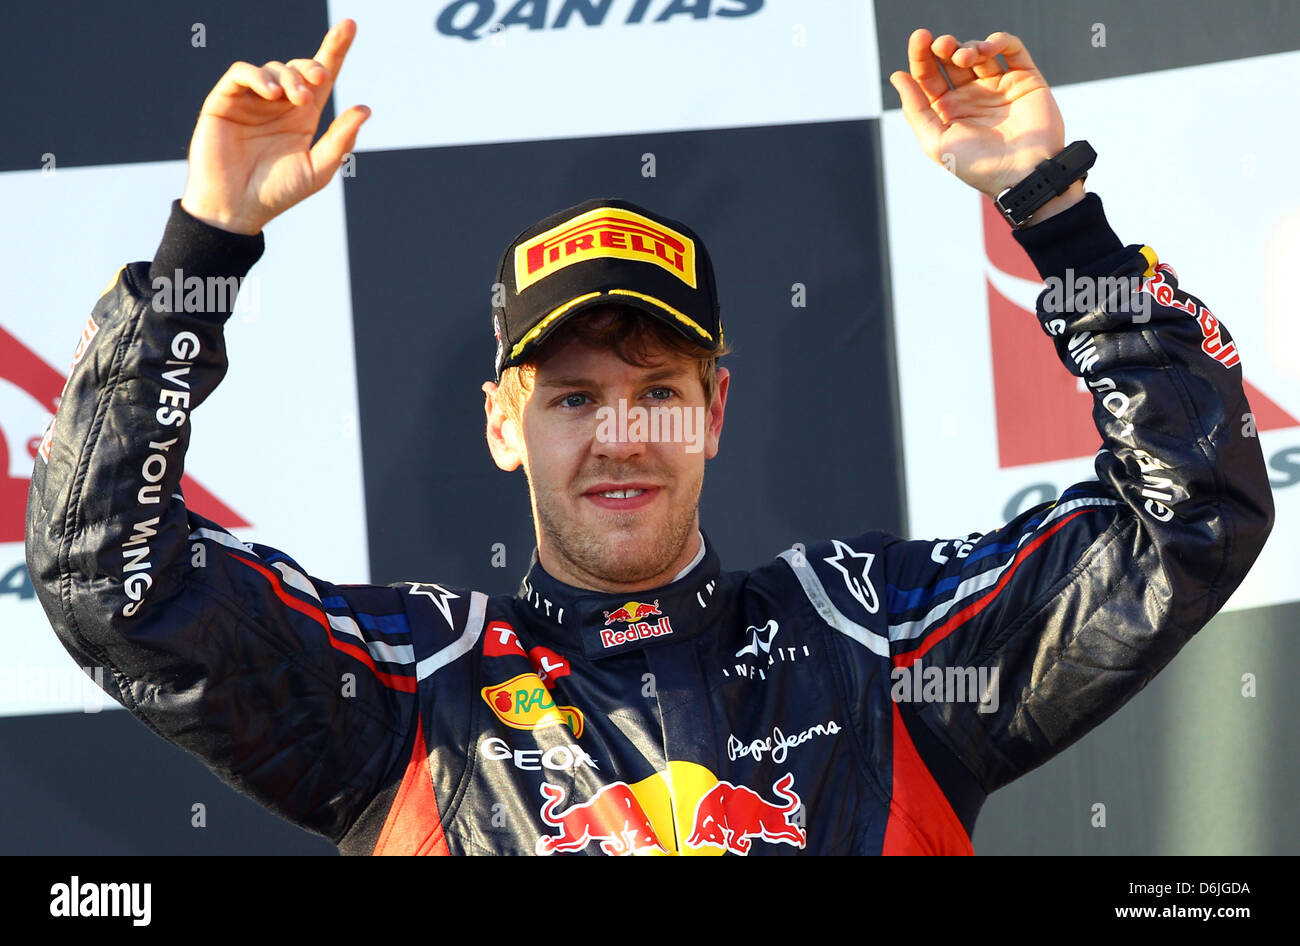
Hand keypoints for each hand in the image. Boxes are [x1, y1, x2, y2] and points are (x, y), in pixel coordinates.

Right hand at [180, 19, 369, 234]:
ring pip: (272, 68)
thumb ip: (341, 141)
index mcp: (303, 118)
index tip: (350, 26)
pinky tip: (272, 93)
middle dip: (312, 67)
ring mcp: (251, 101)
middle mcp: (278, 105)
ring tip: (294, 99)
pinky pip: (242, 73)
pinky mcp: (224, 102)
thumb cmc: (277, 194)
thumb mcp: (317, 169)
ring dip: (288, 76)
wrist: (235, 209)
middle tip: (317, 85)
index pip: (321, 77)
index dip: (336, 49)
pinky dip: (258, 76)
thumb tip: (365, 109)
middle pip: (299, 67)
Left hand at [890, 29, 1076, 205]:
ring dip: (968, 47)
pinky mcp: (1025, 80)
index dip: (921, 55)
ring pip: (979, 53)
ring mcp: (998, 87)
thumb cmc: (978, 165)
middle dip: (943, 47)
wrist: (1023, 174)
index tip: (920, 38)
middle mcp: (971, 97)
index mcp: (947, 111)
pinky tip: (989, 47)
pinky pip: (1012, 51)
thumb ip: (916, 109)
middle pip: (951, 60)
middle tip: (941, 45)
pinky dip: (1000, 42)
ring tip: (963, 57)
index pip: (929, 76)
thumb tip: (897, 76)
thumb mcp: (937, 141)